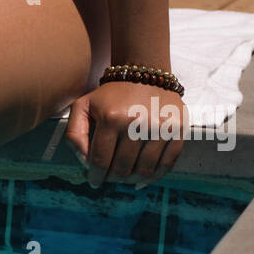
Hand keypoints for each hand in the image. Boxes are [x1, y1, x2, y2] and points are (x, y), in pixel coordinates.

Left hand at [64, 81, 186, 187]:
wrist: (145, 72)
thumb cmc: (111, 94)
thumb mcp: (83, 106)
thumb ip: (74, 133)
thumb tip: (84, 162)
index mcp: (112, 118)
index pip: (100, 160)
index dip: (95, 176)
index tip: (94, 181)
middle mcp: (137, 124)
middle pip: (121, 168)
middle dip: (112, 179)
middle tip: (109, 178)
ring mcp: (160, 127)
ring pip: (144, 169)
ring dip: (131, 180)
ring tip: (124, 178)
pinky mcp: (178, 129)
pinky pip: (167, 163)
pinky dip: (154, 176)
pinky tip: (143, 180)